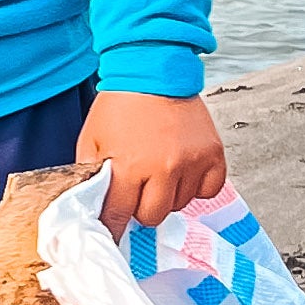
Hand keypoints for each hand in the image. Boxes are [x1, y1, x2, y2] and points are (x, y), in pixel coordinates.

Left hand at [77, 92, 230, 237]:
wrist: (153, 69)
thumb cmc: (119, 106)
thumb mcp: (91, 140)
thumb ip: (91, 176)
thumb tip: (90, 206)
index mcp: (129, 166)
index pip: (118, 215)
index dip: (113, 227)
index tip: (111, 234)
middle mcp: (164, 168)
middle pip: (152, 216)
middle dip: (140, 206)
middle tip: (137, 187)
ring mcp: (192, 162)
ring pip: (179, 205)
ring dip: (167, 194)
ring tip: (158, 168)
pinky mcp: (214, 155)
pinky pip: (208, 191)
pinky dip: (196, 186)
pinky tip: (182, 169)